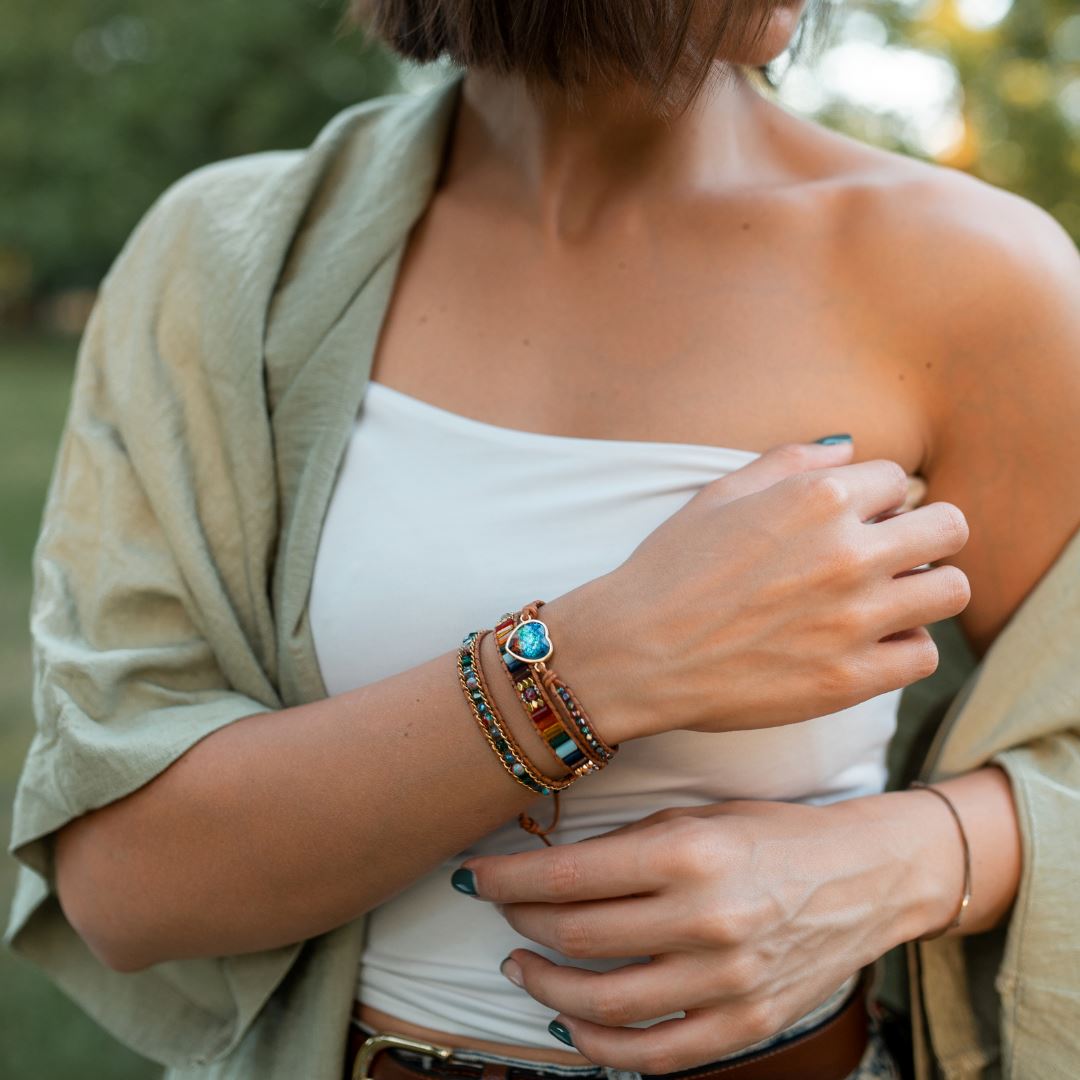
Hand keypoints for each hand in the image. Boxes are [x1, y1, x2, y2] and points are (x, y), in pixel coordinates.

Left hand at [458, 798, 956, 1072]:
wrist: (863, 876)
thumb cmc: (771, 834)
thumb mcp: (696, 816)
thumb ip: (626, 845)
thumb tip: (549, 869)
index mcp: (687, 852)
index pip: (567, 876)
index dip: (507, 878)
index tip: (476, 875)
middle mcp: (704, 918)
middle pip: (576, 936)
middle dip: (521, 923)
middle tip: (502, 913)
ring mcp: (726, 979)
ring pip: (603, 1004)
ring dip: (545, 990)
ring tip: (521, 968)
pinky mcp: (745, 1022)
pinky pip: (655, 1055)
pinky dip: (600, 1047)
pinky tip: (570, 1026)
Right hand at [542, 438, 970, 740]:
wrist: (636, 651)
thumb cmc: (670, 568)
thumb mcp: (720, 495)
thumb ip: (790, 461)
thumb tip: (847, 450)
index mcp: (817, 499)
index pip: (896, 478)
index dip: (873, 498)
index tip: (851, 519)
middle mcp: (847, 554)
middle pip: (949, 527)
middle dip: (923, 532)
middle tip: (888, 552)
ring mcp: (853, 620)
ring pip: (950, 589)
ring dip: (924, 587)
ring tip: (885, 597)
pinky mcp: (849, 678)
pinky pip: (923, 654)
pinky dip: (903, 644)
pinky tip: (868, 640)